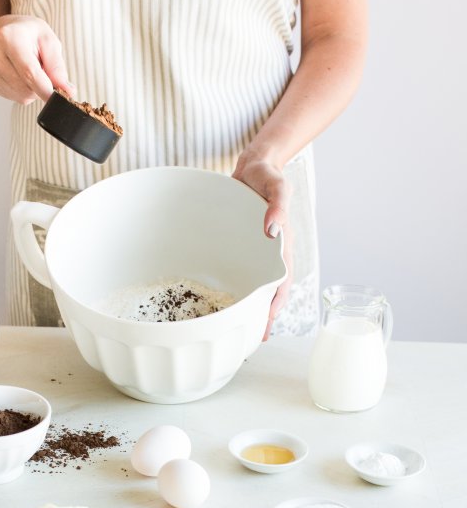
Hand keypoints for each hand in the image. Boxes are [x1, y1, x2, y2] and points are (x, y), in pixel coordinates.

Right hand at [0, 15, 74, 104]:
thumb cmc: (26, 34)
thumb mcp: (46, 39)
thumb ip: (57, 66)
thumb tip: (67, 91)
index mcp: (9, 37)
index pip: (30, 73)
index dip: (46, 90)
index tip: (59, 98)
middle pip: (26, 89)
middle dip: (40, 87)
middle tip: (42, 71)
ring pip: (20, 96)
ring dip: (31, 90)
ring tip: (27, 70)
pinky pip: (12, 97)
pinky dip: (21, 91)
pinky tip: (18, 75)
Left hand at [233, 153, 292, 340]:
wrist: (254, 167)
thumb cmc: (267, 175)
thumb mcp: (276, 185)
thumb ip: (277, 204)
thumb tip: (272, 229)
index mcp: (281, 245)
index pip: (281, 281)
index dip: (274, 303)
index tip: (266, 321)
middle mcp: (269, 254)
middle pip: (269, 292)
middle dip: (262, 316)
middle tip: (252, 340)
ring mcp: (255, 253)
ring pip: (255, 286)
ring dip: (250, 308)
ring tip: (240, 331)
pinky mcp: (241, 249)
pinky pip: (241, 272)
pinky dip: (238, 289)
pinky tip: (227, 302)